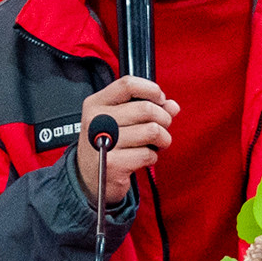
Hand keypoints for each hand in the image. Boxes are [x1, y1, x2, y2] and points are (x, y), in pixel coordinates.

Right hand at [76, 76, 180, 206]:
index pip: (128, 84)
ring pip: (152, 131)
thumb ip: (147, 108)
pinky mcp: (113, 164)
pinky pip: (148, 154)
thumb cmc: (109, 143)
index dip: (151, 89)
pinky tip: (143, 157)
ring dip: (163, 138)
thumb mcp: (120, 120)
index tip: (160, 99)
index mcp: (96, 104)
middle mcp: (97, 120)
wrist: (89, 176)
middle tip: (162, 127)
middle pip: (146, 109)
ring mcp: (104, 142)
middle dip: (164, 119)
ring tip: (157, 143)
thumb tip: (172, 106)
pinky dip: (152, 157)